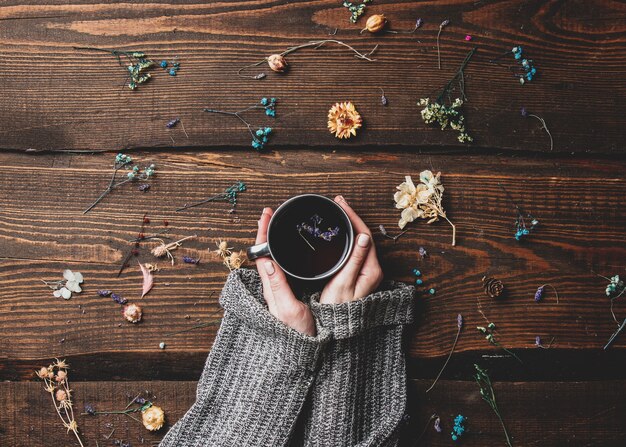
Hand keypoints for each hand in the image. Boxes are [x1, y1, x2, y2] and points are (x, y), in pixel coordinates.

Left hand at [255, 208, 315, 335]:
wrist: (299, 356)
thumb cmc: (296, 336)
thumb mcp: (289, 310)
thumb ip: (278, 286)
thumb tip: (267, 262)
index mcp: (270, 288)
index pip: (261, 254)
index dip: (263, 233)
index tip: (266, 215)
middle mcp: (271, 288)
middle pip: (263, 253)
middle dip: (265, 232)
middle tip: (270, 214)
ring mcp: (277, 292)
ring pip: (270, 260)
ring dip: (270, 241)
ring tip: (275, 225)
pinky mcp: (284, 296)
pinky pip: (278, 269)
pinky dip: (280, 253)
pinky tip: (286, 250)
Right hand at [319, 196, 382, 303]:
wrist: (336, 326)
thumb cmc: (337, 308)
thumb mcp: (344, 282)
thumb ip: (354, 260)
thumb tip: (363, 237)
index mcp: (371, 269)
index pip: (365, 235)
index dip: (354, 217)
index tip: (341, 204)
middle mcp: (372, 269)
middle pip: (364, 236)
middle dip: (352, 217)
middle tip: (338, 203)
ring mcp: (366, 272)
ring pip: (360, 241)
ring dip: (350, 226)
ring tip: (338, 212)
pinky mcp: (359, 274)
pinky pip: (356, 249)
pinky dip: (349, 237)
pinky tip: (340, 232)